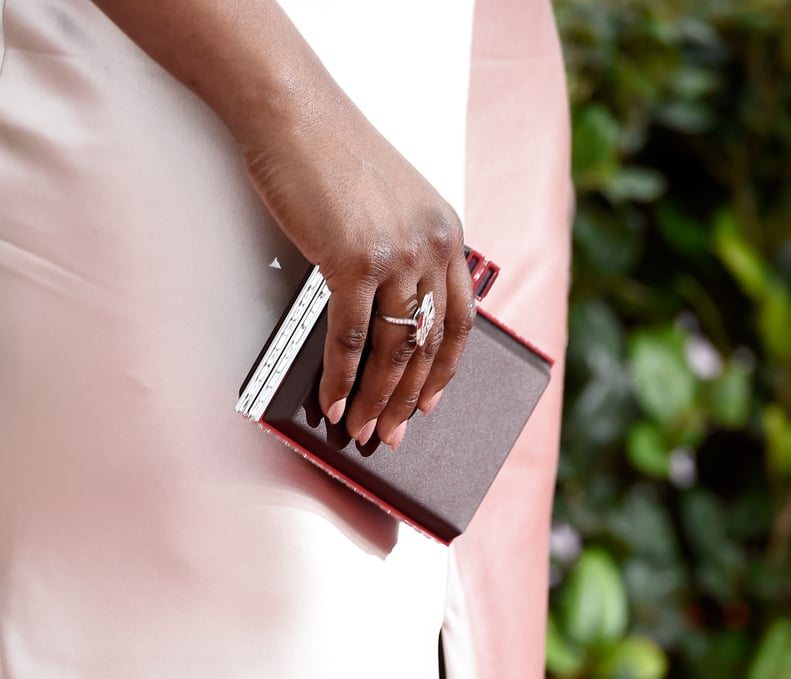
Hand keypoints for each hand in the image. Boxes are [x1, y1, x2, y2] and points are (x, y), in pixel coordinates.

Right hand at [89, 0, 474, 446]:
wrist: (295, 113)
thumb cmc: (333, 156)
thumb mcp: (389, 203)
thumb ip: (399, 253)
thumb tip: (382, 312)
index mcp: (447, 233)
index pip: (461, 317)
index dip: (447, 367)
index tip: (434, 400)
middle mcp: (433, 245)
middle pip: (429, 342)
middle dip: (411, 397)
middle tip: (395, 432)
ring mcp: (397, 254)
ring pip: (395, 348)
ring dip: (379, 397)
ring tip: (365, 429)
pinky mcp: (354, 260)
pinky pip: (352, 336)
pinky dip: (342, 376)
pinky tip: (334, 401)